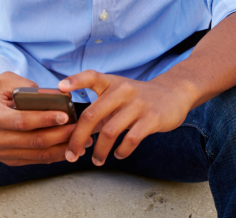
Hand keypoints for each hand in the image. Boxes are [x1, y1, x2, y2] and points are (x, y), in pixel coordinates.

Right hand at [0, 71, 86, 165]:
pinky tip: (69, 149)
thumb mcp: (3, 82)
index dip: (46, 119)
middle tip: (82, 128)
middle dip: (61, 135)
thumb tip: (55, 95)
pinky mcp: (7, 160)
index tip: (67, 115)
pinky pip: (34, 160)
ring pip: (37, 155)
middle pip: (34, 141)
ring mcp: (0, 153)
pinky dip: (53, 156)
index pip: (24, 121)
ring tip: (83, 141)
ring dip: (62, 149)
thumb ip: (27, 85)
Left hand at [59, 71, 193, 165]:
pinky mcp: (152, 118)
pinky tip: (119, 154)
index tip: (60, 88)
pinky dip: (122, 151)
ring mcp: (139, 104)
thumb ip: (100, 109)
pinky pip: (131, 139)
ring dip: (99, 151)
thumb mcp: (119, 94)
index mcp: (113, 82)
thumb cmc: (139, 97)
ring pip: (110, 131)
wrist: (175, 93)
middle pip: (92, 115)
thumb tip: (75, 132)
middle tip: (71, 155)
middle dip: (77, 139)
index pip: (92, 76)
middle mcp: (124, 90)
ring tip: (96, 161)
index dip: (75, 80)